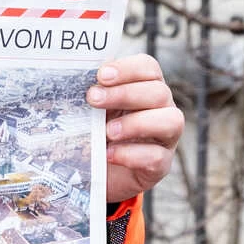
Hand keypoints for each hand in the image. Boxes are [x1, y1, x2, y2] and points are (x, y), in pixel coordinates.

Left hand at [91, 53, 184, 204]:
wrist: (96, 175)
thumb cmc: (95, 136)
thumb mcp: (88, 113)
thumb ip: (88, 95)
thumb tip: (73, 78)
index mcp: (145, 88)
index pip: (148, 68)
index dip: (128, 69)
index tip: (101, 75)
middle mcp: (161, 109)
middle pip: (159, 92)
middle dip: (124, 94)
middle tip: (93, 99)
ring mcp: (165, 138)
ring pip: (171, 121)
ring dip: (136, 123)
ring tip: (107, 131)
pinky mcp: (160, 165)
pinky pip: (156, 157)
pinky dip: (131, 154)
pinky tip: (109, 154)